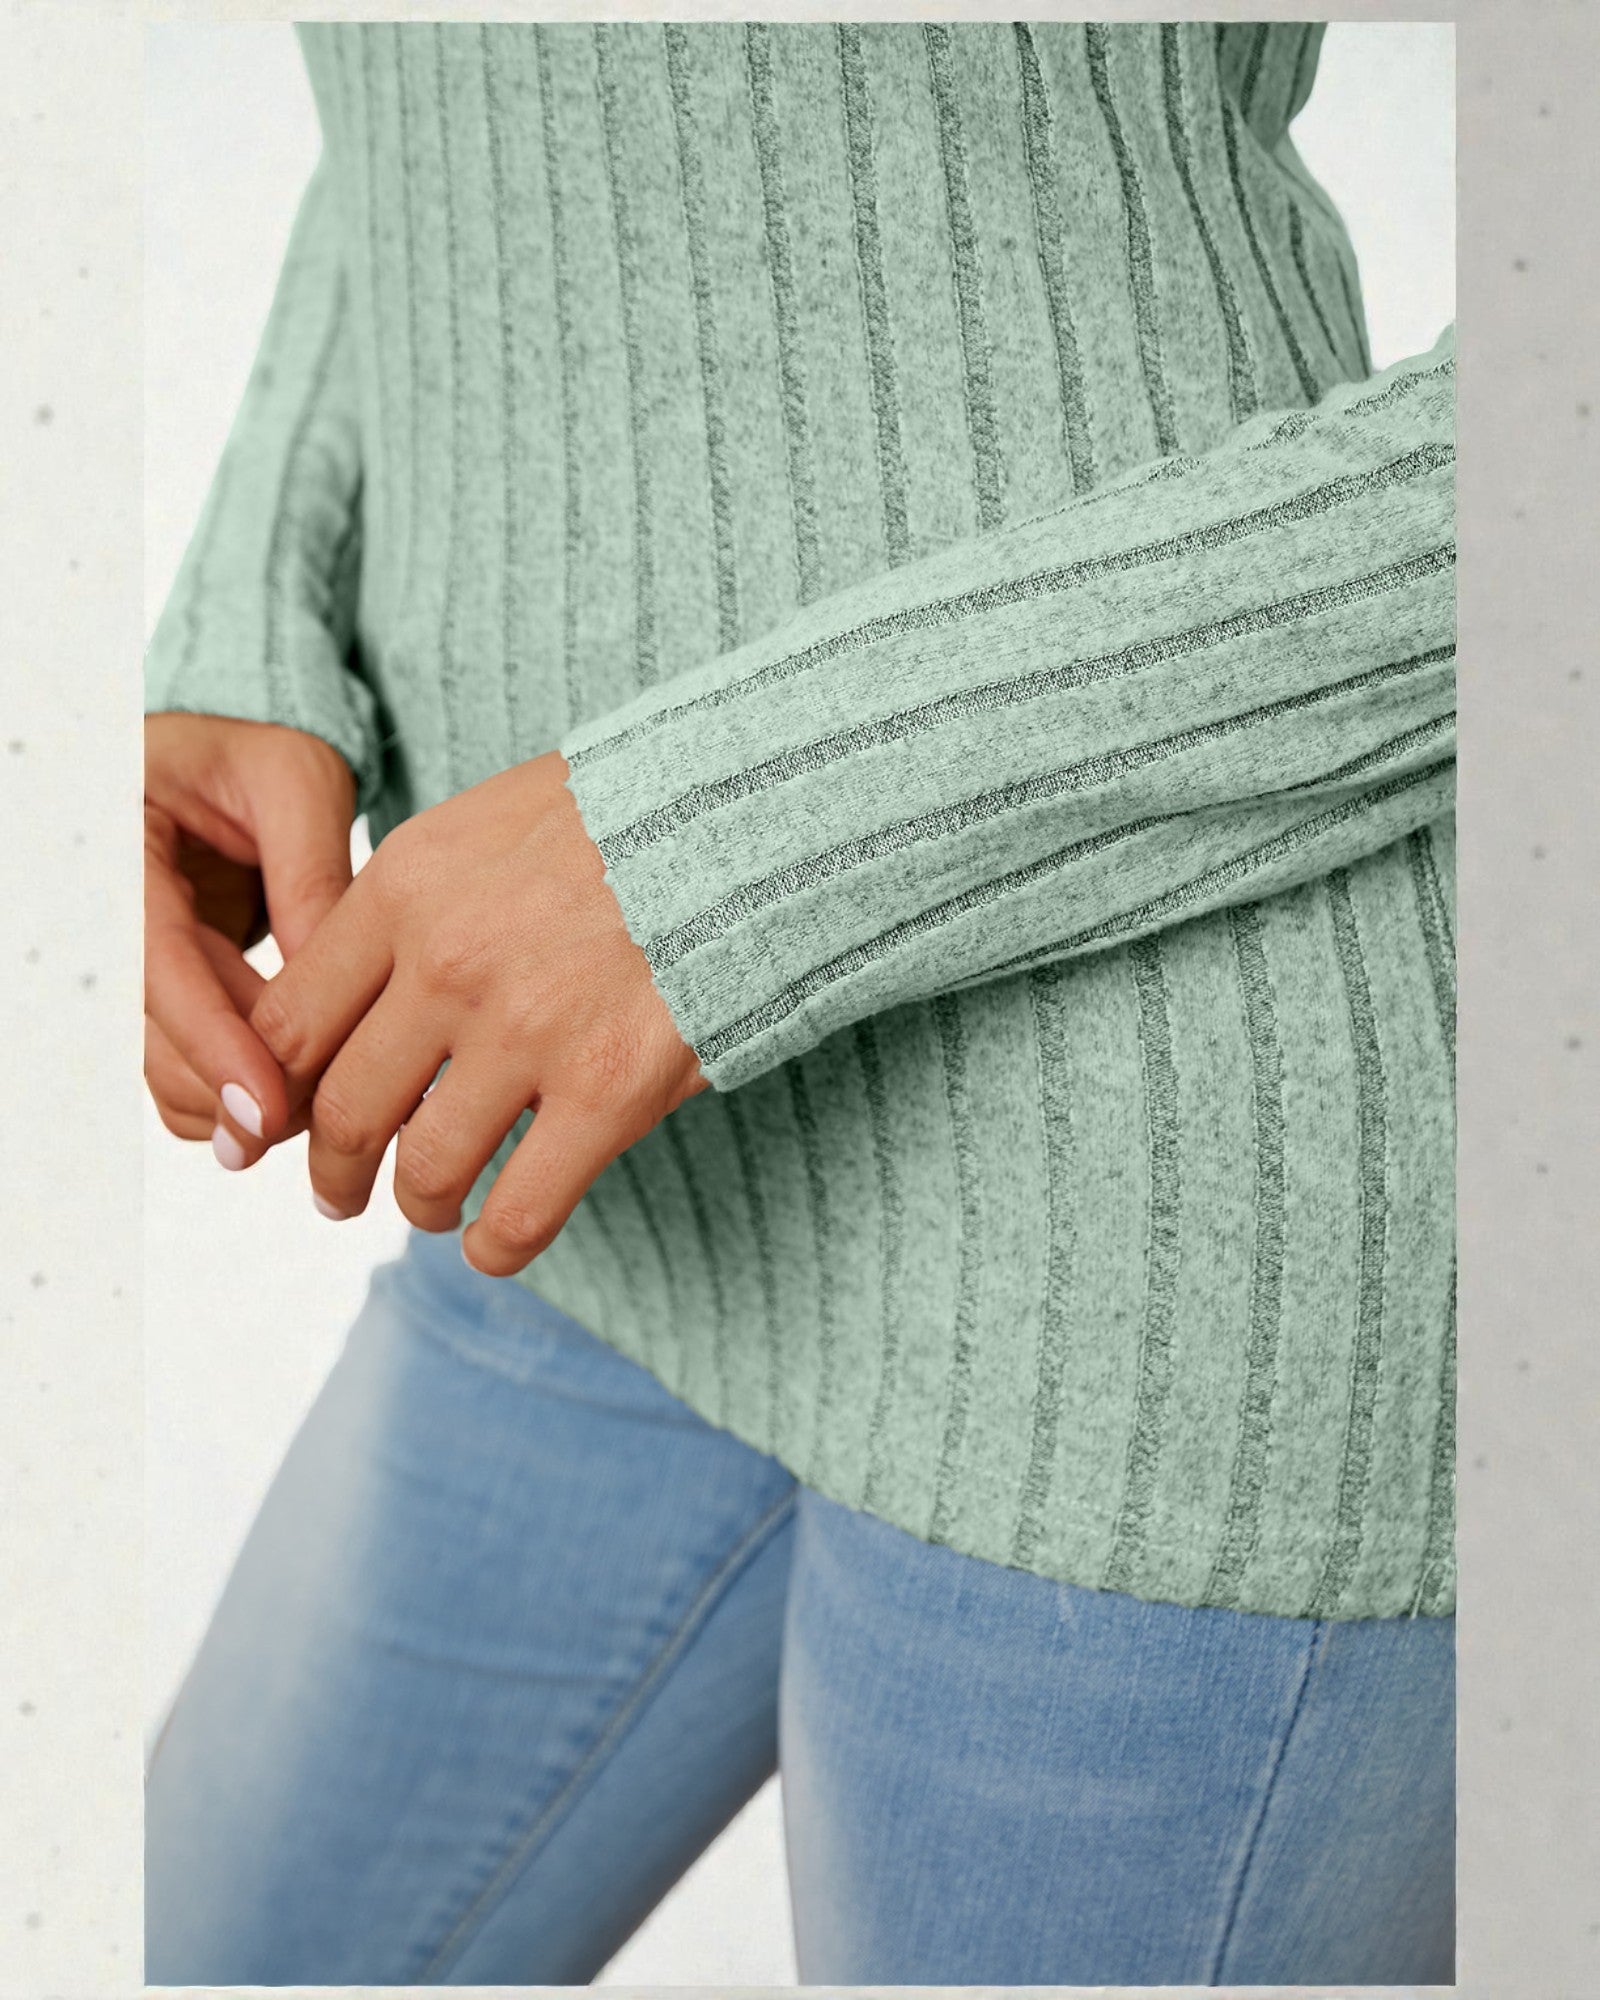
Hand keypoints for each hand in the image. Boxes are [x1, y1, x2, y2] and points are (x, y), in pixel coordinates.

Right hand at [144, 714, 357, 1165]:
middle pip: (152, 1034)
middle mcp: (99, 912)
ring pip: (161, 1067)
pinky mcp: (146, 996)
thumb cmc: (252, 755)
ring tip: (325, 1103)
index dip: (212, 1043)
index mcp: (117, 844)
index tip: (269, 1108)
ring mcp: (117, 962)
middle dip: (236, 1085)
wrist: (218, 760)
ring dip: (238, 1099)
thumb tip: (335, 988)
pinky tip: (296, 1092)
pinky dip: (232, 1091)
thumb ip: (313, 874)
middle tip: (327, 1116)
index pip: (154, 965)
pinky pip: (177, 1068)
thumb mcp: (296, 782)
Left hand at [246, 750, 709, 1275]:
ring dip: (419, 1206)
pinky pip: (523, 1209)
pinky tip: (495, 1246)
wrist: (751, 812)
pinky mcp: (610, 1089)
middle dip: (333, 1172)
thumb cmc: (621, 814)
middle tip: (339, 1193)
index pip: (290, 1024)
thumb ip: (408, 905)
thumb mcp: (481, 826)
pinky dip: (497, 1246)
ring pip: (426, 1170)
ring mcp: (529, 1031)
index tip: (288, 1122)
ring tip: (432, 1210)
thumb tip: (353, 993)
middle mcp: (450, 965)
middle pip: (346, 1110)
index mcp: (405, 891)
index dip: (276, 1092)